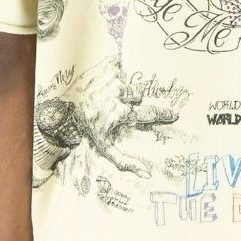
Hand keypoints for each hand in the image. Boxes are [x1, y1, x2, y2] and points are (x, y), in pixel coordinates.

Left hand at [33, 55, 178, 186]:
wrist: (66, 108)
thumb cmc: (88, 129)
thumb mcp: (106, 149)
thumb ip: (126, 162)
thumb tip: (147, 174)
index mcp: (122, 113)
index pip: (149, 114)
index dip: (163, 114)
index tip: (174, 115)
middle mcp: (119, 94)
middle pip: (137, 94)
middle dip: (131, 99)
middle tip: (115, 104)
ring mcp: (113, 78)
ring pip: (128, 81)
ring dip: (121, 87)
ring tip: (106, 93)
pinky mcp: (107, 66)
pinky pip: (119, 67)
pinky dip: (114, 72)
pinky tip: (104, 80)